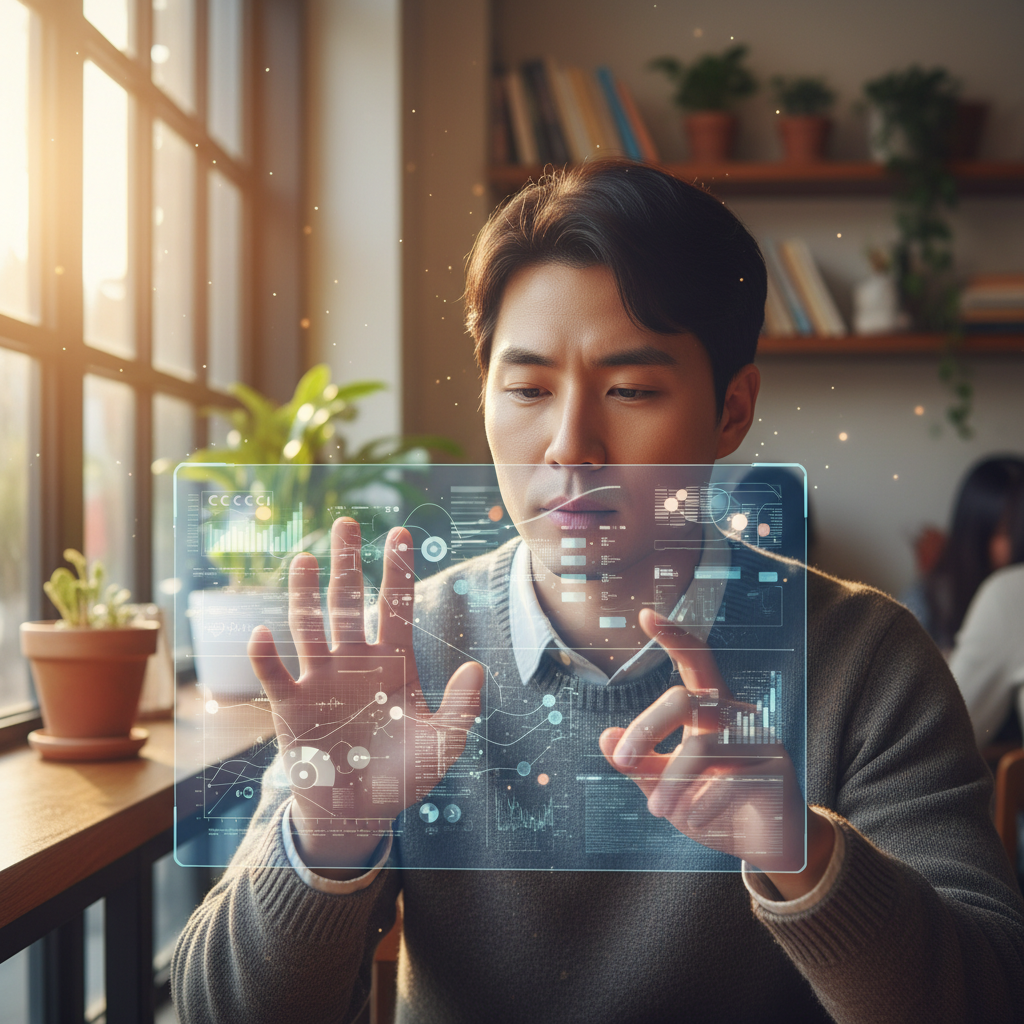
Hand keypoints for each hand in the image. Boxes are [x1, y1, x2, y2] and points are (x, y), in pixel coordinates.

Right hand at [248, 517, 483, 869]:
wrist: (359, 814)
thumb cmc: (402, 776)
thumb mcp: (442, 745)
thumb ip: (461, 708)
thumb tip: (476, 668)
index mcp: (394, 662)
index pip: (396, 606)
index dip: (398, 571)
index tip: (400, 533)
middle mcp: (355, 661)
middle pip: (349, 601)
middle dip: (348, 563)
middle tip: (345, 523)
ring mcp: (322, 679)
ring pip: (310, 625)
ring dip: (305, 593)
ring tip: (305, 559)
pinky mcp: (292, 706)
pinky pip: (275, 674)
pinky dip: (265, 656)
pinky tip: (261, 633)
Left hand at [599, 609, 813, 876]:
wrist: (766, 846)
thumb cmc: (712, 807)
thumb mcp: (666, 786)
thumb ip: (639, 763)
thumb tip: (605, 737)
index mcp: (711, 710)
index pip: (694, 662)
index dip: (673, 636)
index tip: (645, 614)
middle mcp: (736, 715)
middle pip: (684, 699)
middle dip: (646, 728)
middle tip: (623, 759)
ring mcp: (761, 739)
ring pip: (702, 746)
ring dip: (670, 782)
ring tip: (657, 809)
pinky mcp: (777, 769)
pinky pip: (726, 782)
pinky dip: (700, 805)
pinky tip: (694, 819)